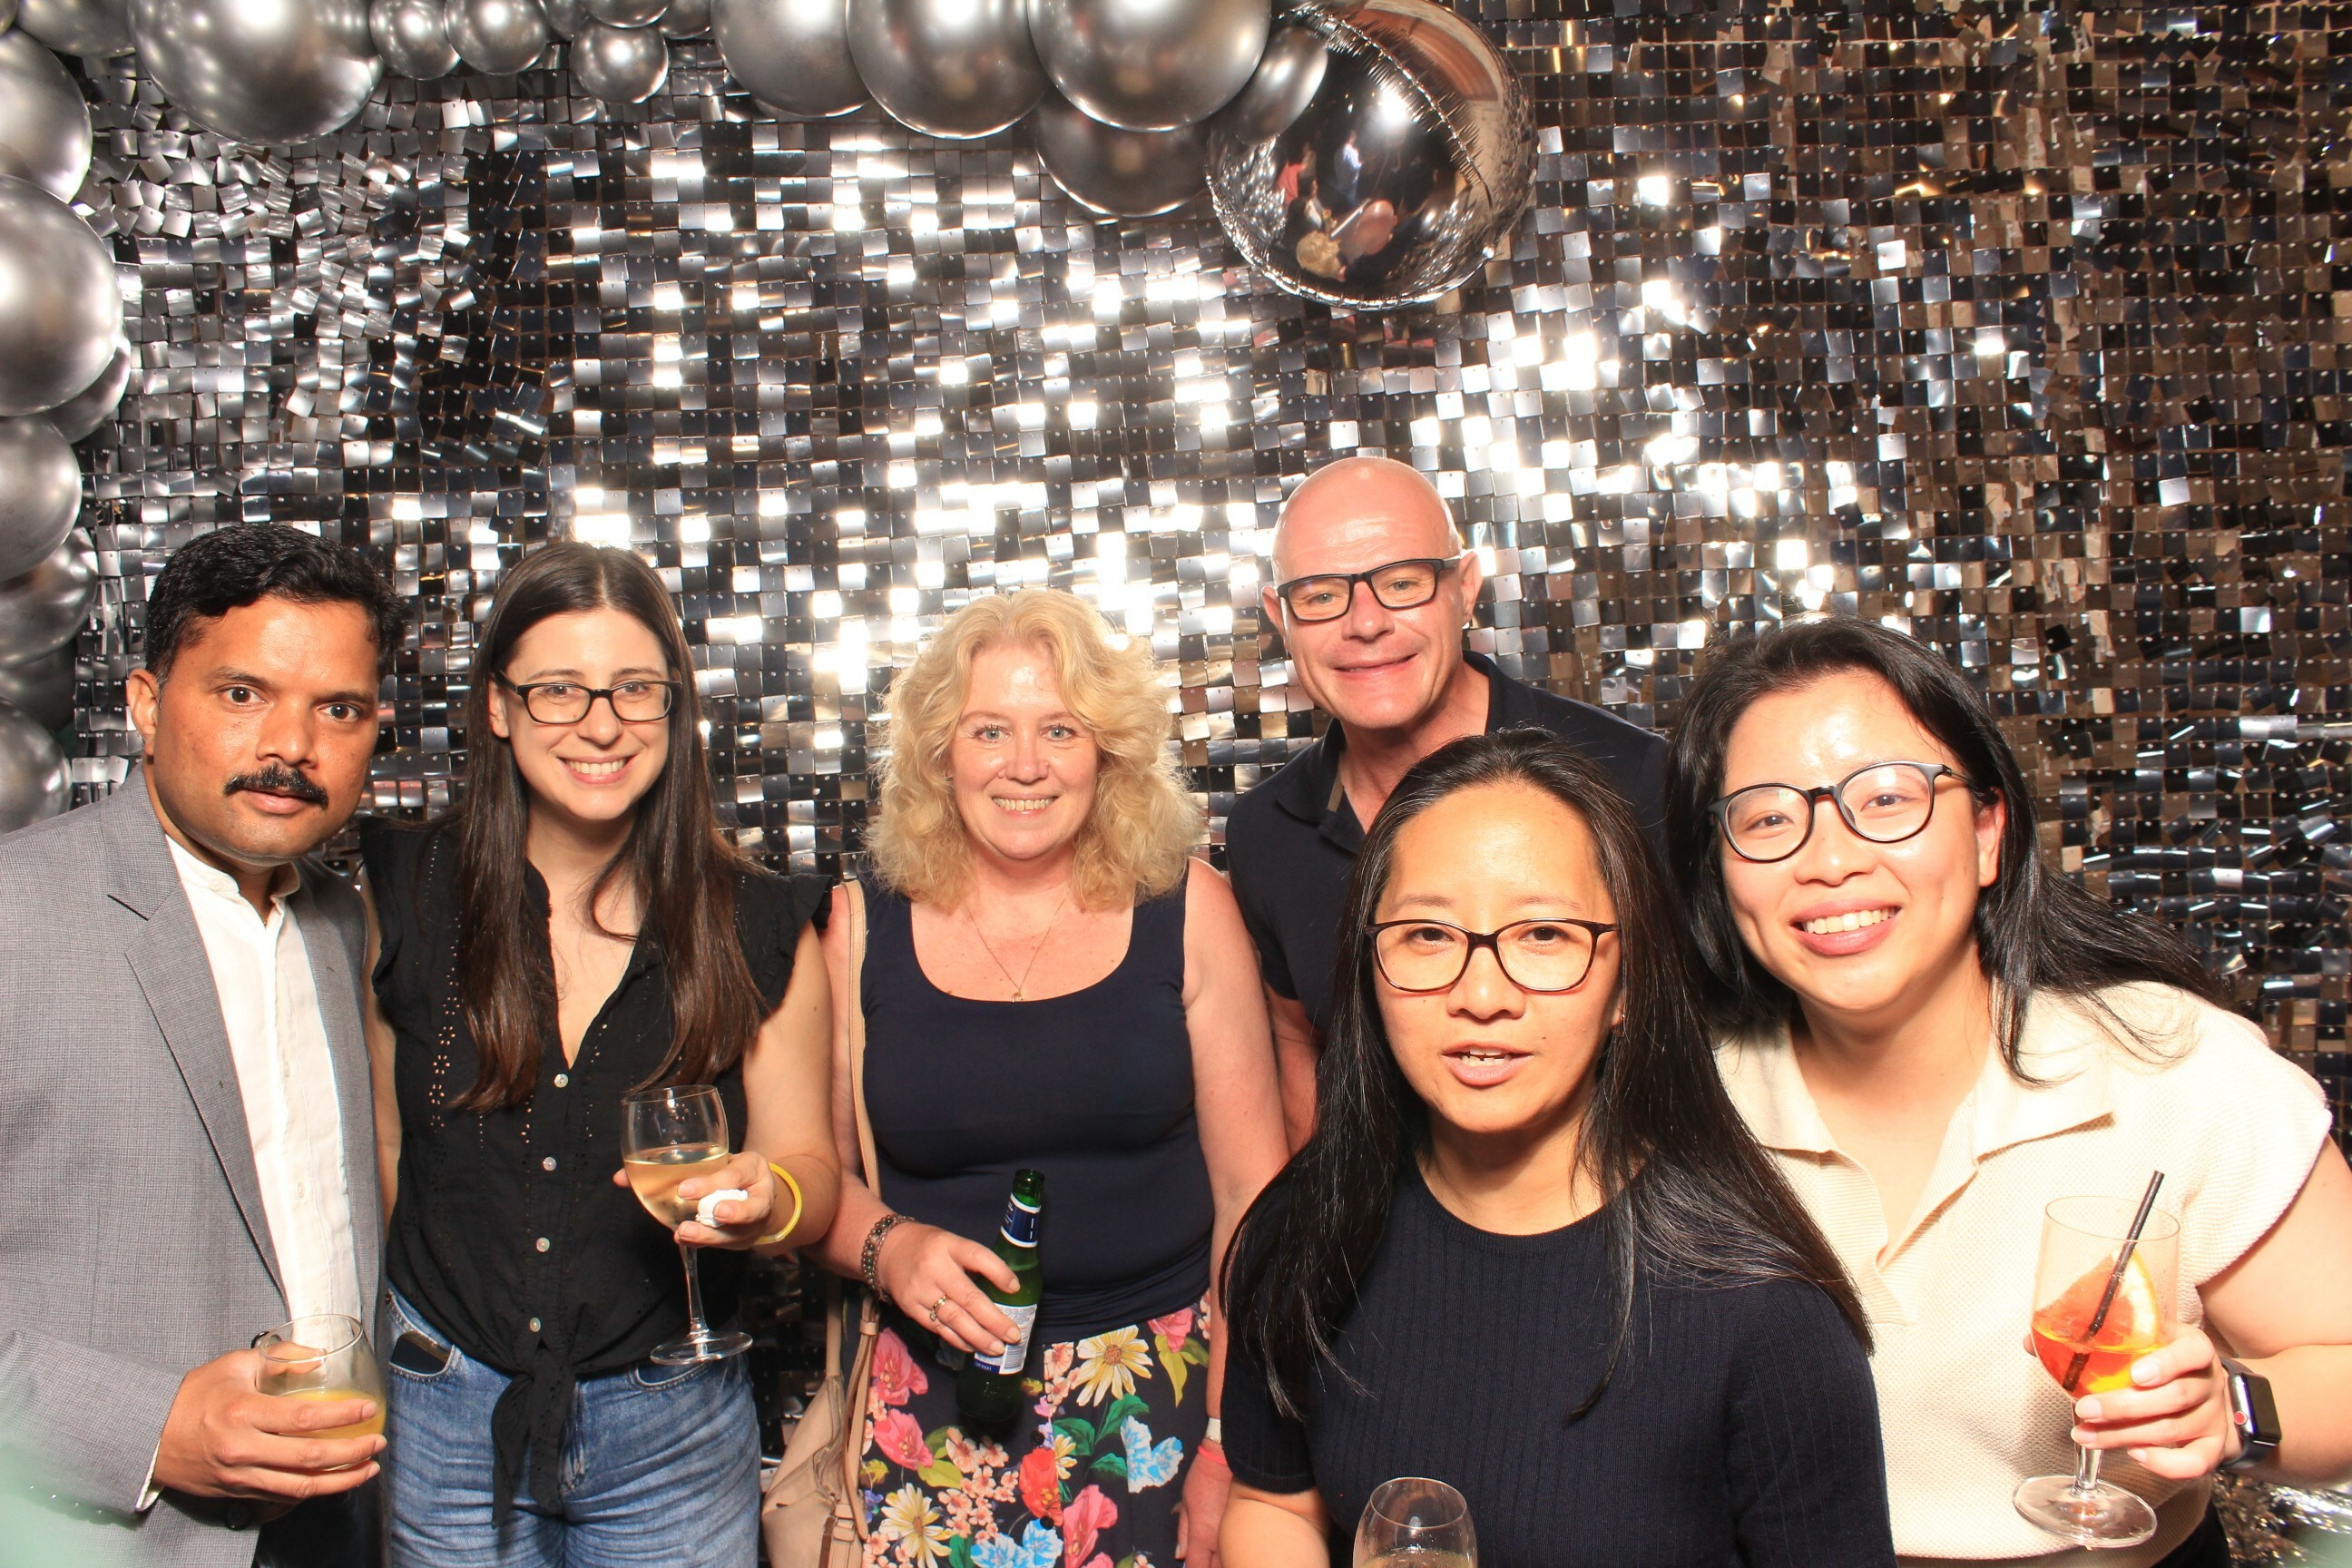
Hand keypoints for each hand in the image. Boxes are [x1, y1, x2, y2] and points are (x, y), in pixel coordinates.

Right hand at [152, 1349, 382, 1502]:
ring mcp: (239, 1476)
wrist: (147, 1436)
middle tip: (378, 1443)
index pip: (304, 1418)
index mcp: (243, 1412)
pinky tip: (332, 1482)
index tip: (368, 1410)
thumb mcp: (234, 1365)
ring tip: (368, 1469)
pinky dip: (311, 1492)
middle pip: (309, 1459)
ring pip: (300, 1487)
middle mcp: (242, 1449)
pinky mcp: (236, 1493)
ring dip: (340, 1481)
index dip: (342, 1416)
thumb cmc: (192, 1396)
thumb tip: (318, 1357)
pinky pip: (281, 1497)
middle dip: (352, 1453)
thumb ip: (279, 1357)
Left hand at [609, 1151, 777, 1248]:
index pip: (737, 1173)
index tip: (684, 1190)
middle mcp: (761, 1196)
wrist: (758, 1192)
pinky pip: (726, 1244)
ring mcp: (755, 1223)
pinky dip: (705, 1243)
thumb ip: (671, 1165)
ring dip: (709, 1236)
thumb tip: (620, 1178)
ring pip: (737, 1233)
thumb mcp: (711, 1159)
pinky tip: (686, 1241)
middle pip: (749, 1209)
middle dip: (728, 1213)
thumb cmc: (725, 1172)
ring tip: (684, 1234)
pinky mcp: (744, 1241)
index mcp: (753, 1168)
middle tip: (705, 1213)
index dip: (712, 1182)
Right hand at [874, 1220, 1019, 1355]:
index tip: (1015, 1288)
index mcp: (949, 1245)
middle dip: (993, 1320)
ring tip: (997, 1348)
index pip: (977, 1256)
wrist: (887, 1251)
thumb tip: (1007, 1287)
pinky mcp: (911, 1308)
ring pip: (953, 1318)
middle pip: (968, 1296)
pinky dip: (958, 1340)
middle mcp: (935, 1268)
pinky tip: (974, 1347)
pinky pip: (938, 1327)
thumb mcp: (952, 1242)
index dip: (998, 1272)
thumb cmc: (930, 1248)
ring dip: (978, 1336)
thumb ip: (974, 1261)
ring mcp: (921, 1290)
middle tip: (1013, 1335)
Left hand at [1176, 1439, 1230, 1564]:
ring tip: (1216, 1557)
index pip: (1197, 1567)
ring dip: (1223, 1562)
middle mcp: (1220, 1541)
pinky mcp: (1249, 1526)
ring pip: (1231, 1561)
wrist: (1229, 1459)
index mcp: (1201, 1536)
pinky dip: (1235, 1552)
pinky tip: (1231, 1548)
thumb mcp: (1186, 1503)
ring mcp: (1236, 1534)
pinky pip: (1241, 1547)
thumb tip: (1180, 1554)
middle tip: (1204, 1560)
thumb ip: (1183, 1532)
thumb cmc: (1204, 1478)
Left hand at [2070, 1326, 2238, 1479]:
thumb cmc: (2160, 1358)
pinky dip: (2165, 1464)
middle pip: (2174, 1397)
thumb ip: (2092, 1337)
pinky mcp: (2213, 1446)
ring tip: (2086, 1435)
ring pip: (2173, 1430)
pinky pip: (2196, 1462)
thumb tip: (2030, 1342)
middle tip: (2084, 1409)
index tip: (2135, 1373)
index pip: (2192, 1352)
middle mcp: (2208, 1381)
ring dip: (2124, 1435)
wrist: (2203, 1389)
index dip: (2166, 1364)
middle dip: (2123, 1407)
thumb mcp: (2139, 1338)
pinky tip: (2134, 1454)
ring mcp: (2213, 1416)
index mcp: (2193, 1347)